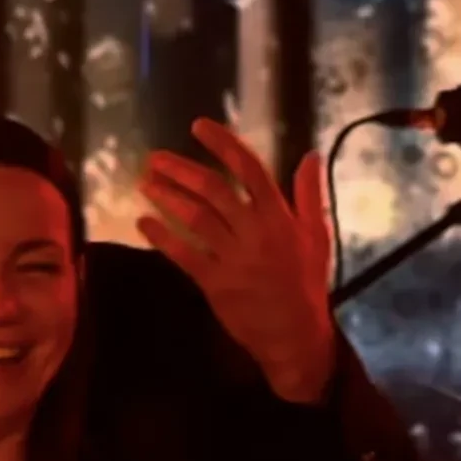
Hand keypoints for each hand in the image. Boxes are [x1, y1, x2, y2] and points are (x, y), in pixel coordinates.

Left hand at [137, 119, 336, 404]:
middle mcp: (254, 231)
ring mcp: (232, 258)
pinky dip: (162, 237)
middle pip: (213, 190)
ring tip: (144, 183)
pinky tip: (143, 222)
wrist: (295, 334)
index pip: (249, 169)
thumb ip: (309, 193)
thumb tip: (310, 154)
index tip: (198, 126)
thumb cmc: (306, 283)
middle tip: (154, 158)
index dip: (223, 144)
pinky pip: (184, 255)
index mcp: (279, 216)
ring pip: (195, 219)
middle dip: (181, 170)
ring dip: (167, 198)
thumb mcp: (317, 235)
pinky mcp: (214, 283)